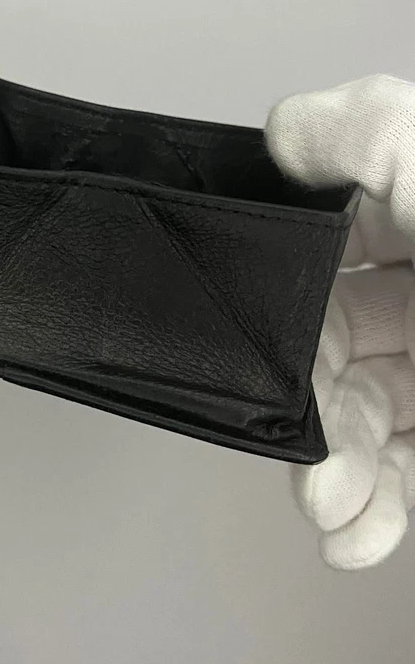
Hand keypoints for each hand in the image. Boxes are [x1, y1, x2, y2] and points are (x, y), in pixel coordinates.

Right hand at [267, 75, 414, 568]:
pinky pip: (407, 470)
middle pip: (335, 352)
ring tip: (333, 508)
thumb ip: (370, 134)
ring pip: (365, 422)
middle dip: (313, 412)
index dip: (280, 301)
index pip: (320, 253)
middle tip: (309, 455)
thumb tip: (287, 130)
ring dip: (337, 474)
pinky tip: (357, 533)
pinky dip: (376, 509)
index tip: (263, 345)